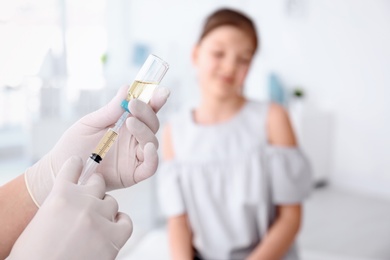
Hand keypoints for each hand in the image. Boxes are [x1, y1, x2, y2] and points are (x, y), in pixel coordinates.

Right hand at [9, 156, 132, 259]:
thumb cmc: (35, 255)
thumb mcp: (39, 222)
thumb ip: (58, 205)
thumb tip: (70, 201)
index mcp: (59, 195)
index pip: (73, 167)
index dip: (77, 165)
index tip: (81, 163)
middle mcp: (82, 201)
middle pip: (98, 183)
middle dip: (95, 190)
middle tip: (91, 202)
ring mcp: (99, 218)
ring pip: (111, 203)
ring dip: (105, 211)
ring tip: (95, 225)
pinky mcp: (114, 236)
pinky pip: (125, 222)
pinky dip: (120, 225)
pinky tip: (111, 231)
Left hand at [25, 85, 169, 205]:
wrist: (61, 169)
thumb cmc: (74, 145)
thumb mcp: (90, 123)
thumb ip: (110, 110)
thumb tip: (127, 88)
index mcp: (126, 124)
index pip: (146, 111)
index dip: (156, 100)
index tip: (160, 91)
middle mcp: (134, 139)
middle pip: (152, 125)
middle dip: (147, 113)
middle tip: (133, 105)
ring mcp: (135, 157)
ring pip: (152, 142)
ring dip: (145, 131)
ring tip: (130, 123)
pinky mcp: (133, 174)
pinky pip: (150, 166)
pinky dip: (153, 157)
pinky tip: (148, 147)